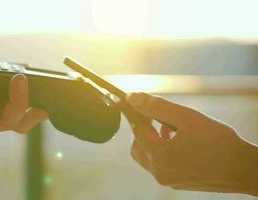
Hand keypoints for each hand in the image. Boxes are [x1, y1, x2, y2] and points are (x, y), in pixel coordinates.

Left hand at [122, 92, 257, 195]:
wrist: (243, 169)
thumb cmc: (219, 142)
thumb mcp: (187, 118)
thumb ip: (157, 107)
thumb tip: (132, 98)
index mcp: (160, 157)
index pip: (137, 129)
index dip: (133, 112)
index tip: (130, 100)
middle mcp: (160, 172)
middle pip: (137, 146)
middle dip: (141, 128)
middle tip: (151, 115)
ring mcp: (168, 180)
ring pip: (147, 157)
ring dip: (151, 140)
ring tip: (165, 127)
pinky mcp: (177, 182)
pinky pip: (159, 165)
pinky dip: (160, 150)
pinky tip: (175, 139)